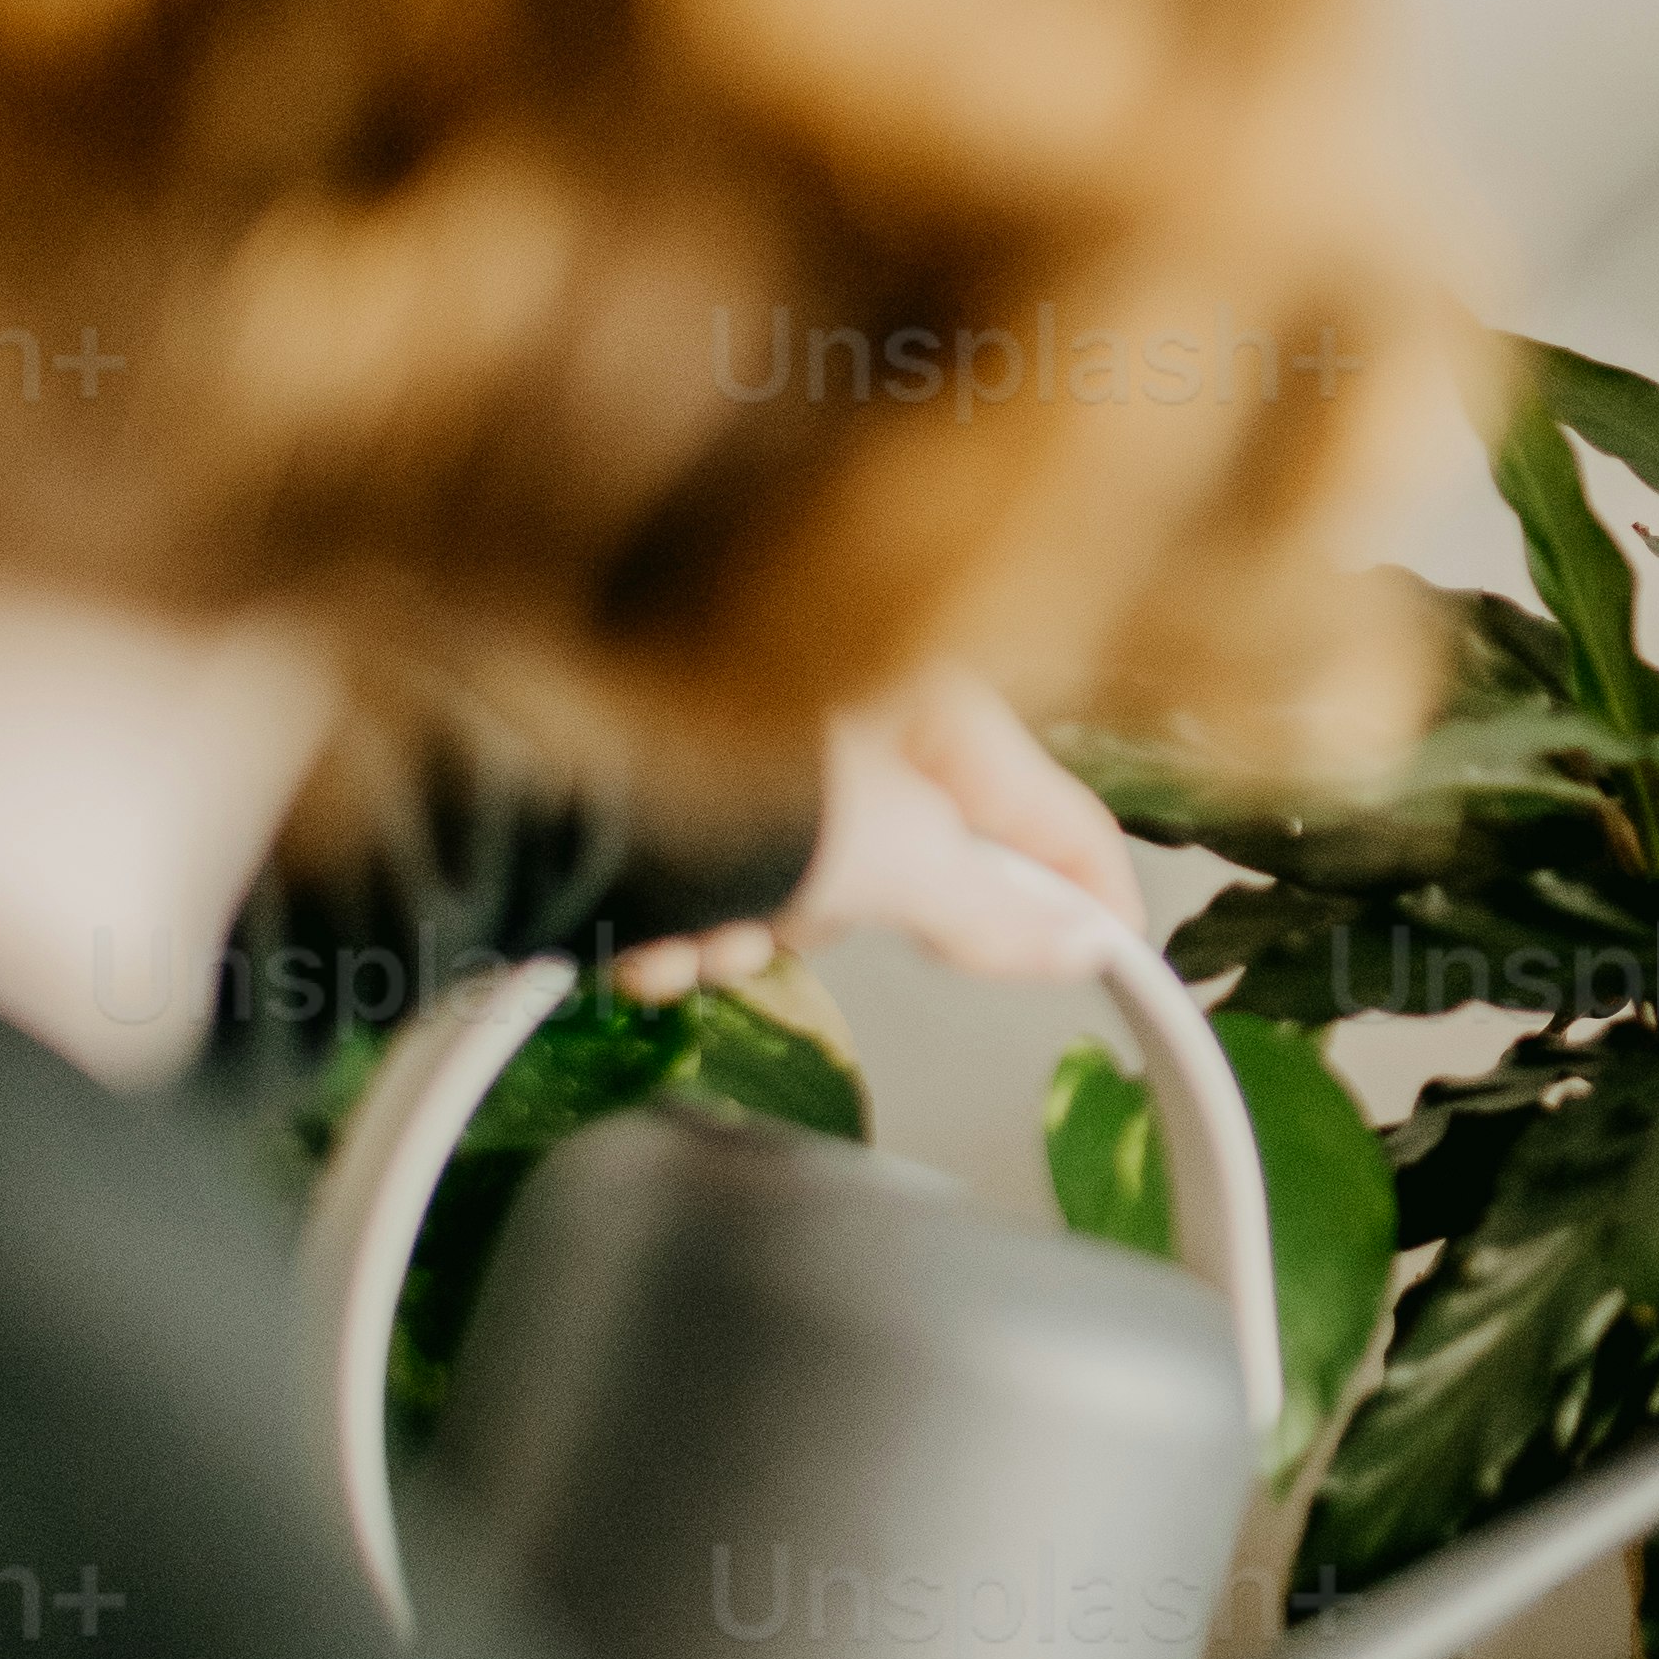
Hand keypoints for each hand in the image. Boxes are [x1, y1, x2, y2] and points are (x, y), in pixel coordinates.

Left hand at [612, 669, 1138, 998]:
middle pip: (917, 867)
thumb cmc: (701, 777)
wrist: (535, 784)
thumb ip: (991, 911)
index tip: (1122, 965)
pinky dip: (686, 923)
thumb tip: (1080, 943)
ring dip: (749, 932)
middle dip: (843, 921)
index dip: (1093, 897)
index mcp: (925, 692)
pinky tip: (646, 915)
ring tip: (694, 922)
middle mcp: (851, 708)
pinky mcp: (689, 792)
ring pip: (808, 894)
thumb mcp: (881, 855)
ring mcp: (767, 750)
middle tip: (800, 917)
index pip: (1054, 814)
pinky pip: (725, 890)